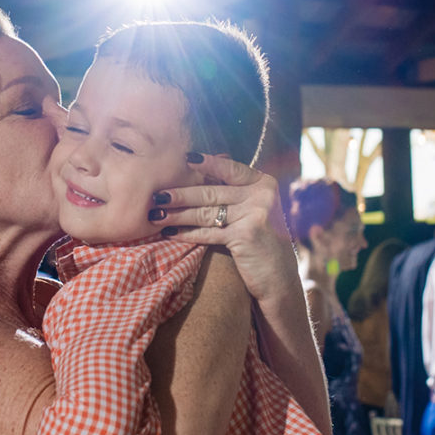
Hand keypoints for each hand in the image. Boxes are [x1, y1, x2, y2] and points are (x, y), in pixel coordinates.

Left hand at [149, 154, 296, 304]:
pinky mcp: (245, 236)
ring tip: (156, 215)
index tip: (185, 158)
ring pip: (206, 212)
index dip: (208, 163)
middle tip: (157, 196)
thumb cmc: (261, 241)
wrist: (278, 276)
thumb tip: (200, 170)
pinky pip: (208, 232)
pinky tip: (169, 233)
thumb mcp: (256, 209)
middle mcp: (262, 195)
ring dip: (177, 214)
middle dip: (181, 195)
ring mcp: (255, 214)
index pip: (230, 168)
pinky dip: (186, 233)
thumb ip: (236, 191)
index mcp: (264, 183)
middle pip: (212, 192)